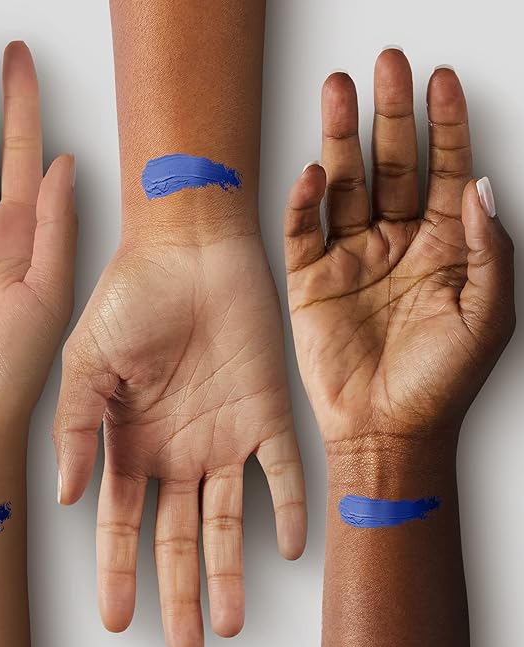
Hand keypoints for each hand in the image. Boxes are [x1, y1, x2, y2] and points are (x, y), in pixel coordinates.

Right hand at [54, 228, 305, 646]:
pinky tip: (289, 547)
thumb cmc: (133, 296)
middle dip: (181, 591)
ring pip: (230, 518)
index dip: (120, 571)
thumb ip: (75, 428)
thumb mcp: (86, 363)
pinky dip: (290, 508)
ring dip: (230, 569)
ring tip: (230, 622)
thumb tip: (67, 494)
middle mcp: (179, 447)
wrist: (189, 250)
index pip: (124, 521)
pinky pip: (284, 471)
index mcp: (132, 440)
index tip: (119, 618)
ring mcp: (225, 434)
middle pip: (178, 535)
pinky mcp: (269, 411)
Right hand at [284, 49, 514, 451]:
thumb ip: (489, 249)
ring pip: (345, 186)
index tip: (440, 80)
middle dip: (390, 115)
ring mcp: (352, 259)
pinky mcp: (312, 280)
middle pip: (393, 165)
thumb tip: (485, 185)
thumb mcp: (487, 316)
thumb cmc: (439, 383)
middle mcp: (396, 244)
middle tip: (387, 66)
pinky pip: (305, 230)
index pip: (447, 171)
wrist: (385, 432)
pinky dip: (305, 201)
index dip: (445, 124)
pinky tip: (312, 174)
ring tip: (338, 93)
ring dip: (341, 140)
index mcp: (443, 249)